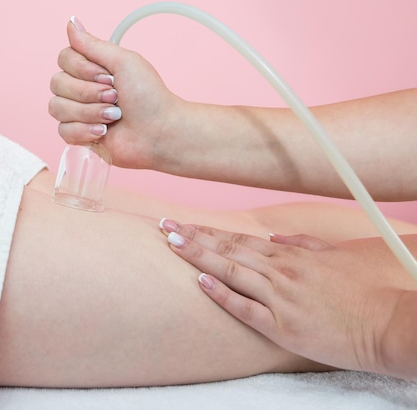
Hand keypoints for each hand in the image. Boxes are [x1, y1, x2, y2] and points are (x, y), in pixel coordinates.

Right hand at [48, 17, 187, 170]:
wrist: (158, 132)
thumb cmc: (148, 97)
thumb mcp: (124, 62)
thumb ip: (93, 44)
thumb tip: (71, 22)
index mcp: (92, 68)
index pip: (64, 58)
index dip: (83, 69)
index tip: (109, 76)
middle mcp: (81, 88)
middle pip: (57, 83)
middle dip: (89, 93)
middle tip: (116, 97)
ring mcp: (78, 112)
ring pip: (58, 107)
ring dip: (89, 112)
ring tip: (114, 117)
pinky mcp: (78, 135)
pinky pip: (63, 130)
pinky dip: (85, 130)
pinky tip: (104, 131)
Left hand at [160, 219, 416, 375]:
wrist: (387, 324)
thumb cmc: (365, 291)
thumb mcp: (338, 256)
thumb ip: (306, 245)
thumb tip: (278, 239)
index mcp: (291, 257)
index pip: (238, 239)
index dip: (207, 231)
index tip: (183, 224)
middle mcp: (280, 272)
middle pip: (228, 250)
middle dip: (193, 237)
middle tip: (164, 226)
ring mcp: (280, 298)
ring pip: (231, 271)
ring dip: (199, 257)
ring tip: (172, 244)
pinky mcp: (283, 327)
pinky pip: (246, 308)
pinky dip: (222, 294)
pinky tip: (200, 282)